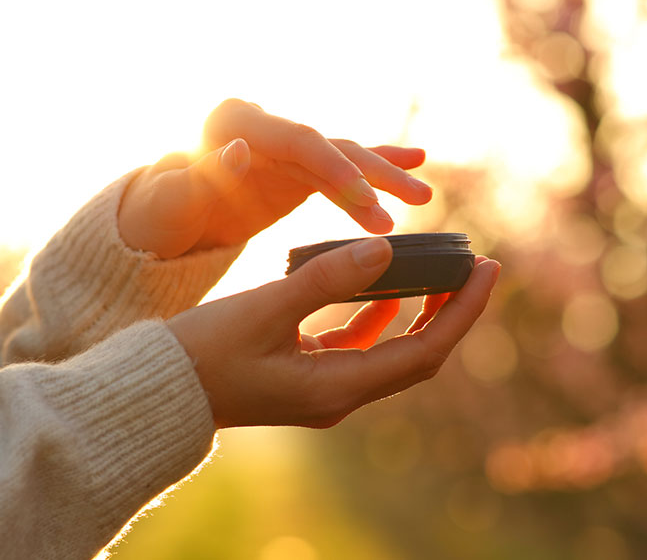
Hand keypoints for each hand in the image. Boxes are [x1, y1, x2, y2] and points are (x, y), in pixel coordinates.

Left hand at [118, 99, 432, 257]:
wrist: (164, 216)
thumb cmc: (161, 212)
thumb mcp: (171, 201)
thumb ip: (203, 175)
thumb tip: (241, 148)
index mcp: (232, 123)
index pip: (296, 142)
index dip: (334, 168)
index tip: (367, 198)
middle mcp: (263, 125)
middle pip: (327, 146)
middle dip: (371, 174)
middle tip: (412, 201)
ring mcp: (282, 145)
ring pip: (341, 156)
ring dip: (382, 178)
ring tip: (421, 197)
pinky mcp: (295, 167)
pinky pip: (340, 166)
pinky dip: (374, 167)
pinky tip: (414, 163)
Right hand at [166, 238, 500, 428]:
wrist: (158, 390)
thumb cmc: (201, 353)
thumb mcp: (263, 309)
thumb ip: (325, 279)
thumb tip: (387, 250)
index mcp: (334, 389)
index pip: (422, 352)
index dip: (462, 311)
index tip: (489, 269)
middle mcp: (338, 396)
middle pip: (416, 354)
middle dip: (451, 311)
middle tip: (476, 265)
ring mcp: (323, 389)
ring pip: (389, 348)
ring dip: (417, 310)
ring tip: (439, 269)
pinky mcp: (306, 376)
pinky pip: (357, 345)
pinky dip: (376, 314)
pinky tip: (381, 284)